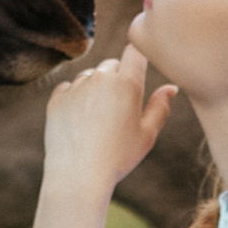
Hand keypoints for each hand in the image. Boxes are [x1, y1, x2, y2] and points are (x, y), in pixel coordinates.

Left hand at [39, 46, 178, 202]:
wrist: (78, 177)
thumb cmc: (118, 158)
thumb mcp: (147, 135)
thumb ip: (160, 107)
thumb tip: (171, 88)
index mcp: (126, 84)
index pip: (135, 51)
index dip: (138, 57)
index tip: (138, 70)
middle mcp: (100, 78)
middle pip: (112, 65)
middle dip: (117, 79)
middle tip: (119, 110)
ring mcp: (76, 87)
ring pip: (90, 76)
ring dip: (95, 89)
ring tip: (98, 121)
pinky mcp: (57, 98)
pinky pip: (69, 88)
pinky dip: (75, 99)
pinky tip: (80, 122)